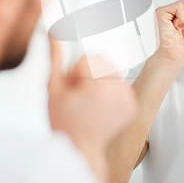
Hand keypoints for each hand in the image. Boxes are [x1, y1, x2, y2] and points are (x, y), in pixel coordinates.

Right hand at [47, 38, 136, 153]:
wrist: (80, 149)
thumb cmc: (64, 122)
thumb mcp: (53, 89)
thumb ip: (54, 58)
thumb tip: (51, 33)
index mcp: (98, 84)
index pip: (88, 57)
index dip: (75, 72)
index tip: (73, 90)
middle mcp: (117, 89)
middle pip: (102, 62)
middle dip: (89, 75)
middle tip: (80, 97)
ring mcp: (127, 98)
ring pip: (112, 72)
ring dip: (100, 82)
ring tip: (90, 103)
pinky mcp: (132, 105)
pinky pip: (121, 84)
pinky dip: (111, 92)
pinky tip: (100, 108)